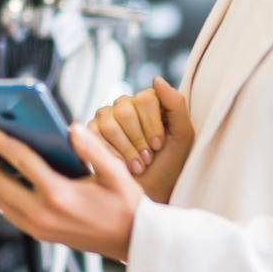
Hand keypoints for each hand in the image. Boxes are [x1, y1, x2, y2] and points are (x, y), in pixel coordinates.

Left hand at [0, 121, 143, 262]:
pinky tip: (1, 174)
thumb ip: (92, 147)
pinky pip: (8, 210)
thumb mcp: (116, 172)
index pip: (19, 161)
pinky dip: (0, 190)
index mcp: (59, 195)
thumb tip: (70, 127)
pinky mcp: (38, 234)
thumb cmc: (126, 205)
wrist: (133, 242)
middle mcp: (42, 214)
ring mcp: (37, 227)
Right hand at [88, 76, 193, 203]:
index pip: (145, 98)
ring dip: (126, 149)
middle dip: (138, 139)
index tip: (159, 145)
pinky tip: (120, 164)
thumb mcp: (182, 136)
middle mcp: (125, 105)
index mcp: (148, 102)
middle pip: (125, 109)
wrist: (150, 192)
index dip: (152, 124)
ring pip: (109, 122)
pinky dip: (111, 153)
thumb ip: (176, 105)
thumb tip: (156, 79)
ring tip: (136, 164)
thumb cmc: (168, 166)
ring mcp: (105, 118)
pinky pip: (94, 135)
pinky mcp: (90, 133)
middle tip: (147, 158)